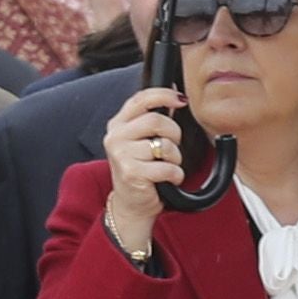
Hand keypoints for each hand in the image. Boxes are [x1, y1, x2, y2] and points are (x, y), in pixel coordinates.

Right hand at [99, 87, 191, 252]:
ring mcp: (121, 155)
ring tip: (168, 166)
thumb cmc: (140, 169)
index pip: (141, 99)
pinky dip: (176, 175)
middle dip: (174, 134)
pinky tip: (169, 179)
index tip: (182, 100)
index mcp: (117, 124)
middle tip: (172, 147)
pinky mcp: (132, 173)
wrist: (131, 203)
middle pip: (156, 120)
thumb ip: (152, 118)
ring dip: (176, 158)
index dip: (164, 95)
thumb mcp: (142, 139)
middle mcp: (115, 137)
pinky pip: (168, 167)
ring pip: (164, 145)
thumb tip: (176, 96)